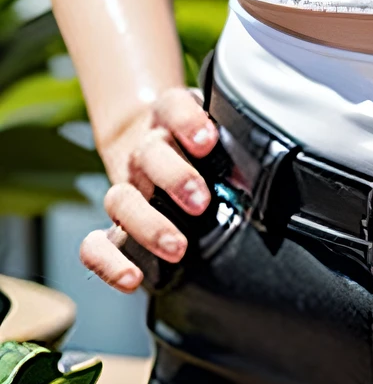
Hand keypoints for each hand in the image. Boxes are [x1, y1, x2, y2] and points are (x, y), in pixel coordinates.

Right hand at [80, 88, 218, 293]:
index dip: (187, 120)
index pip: (173, 106)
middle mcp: (145, 150)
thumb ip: (237, 146)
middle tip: (201, 202)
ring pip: (121, 198)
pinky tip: (132, 278)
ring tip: (177, 247)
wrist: (155, 144)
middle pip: (148, 153)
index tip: (207, 140)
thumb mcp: (219, 132)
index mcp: (171, 119)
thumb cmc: (201, 145)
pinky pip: (95, 243)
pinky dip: (108, 262)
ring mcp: (127, 187)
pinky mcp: (116, 226)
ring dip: (148, 223)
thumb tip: (266, 175)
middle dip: (174, 178)